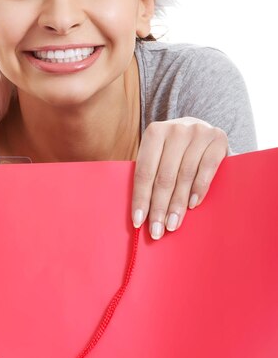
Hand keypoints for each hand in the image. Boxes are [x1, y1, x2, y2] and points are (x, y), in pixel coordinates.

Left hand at [131, 117, 227, 239]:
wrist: (201, 126)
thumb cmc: (174, 148)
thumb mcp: (159, 152)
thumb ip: (150, 172)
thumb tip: (140, 212)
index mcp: (154, 132)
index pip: (144, 171)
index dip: (141, 198)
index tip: (138, 221)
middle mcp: (176, 130)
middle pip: (164, 176)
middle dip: (159, 207)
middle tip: (156, 231)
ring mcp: (198, 132)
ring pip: (185, 175)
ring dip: (178, 204)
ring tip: (172, 224)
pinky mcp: (218, 139)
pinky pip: (207, 169)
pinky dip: (199, 189)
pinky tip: (193, 205)